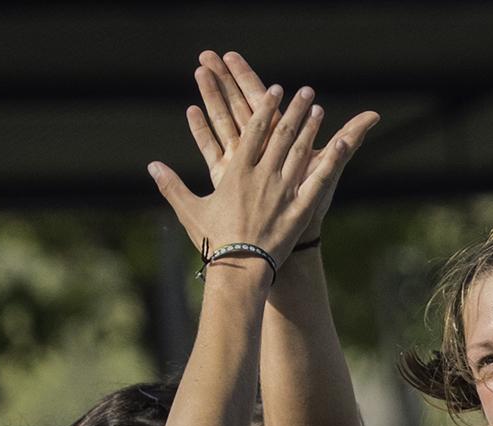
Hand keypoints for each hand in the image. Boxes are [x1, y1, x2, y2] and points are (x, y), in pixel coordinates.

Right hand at [151, 69, 374, 272]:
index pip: (254, 130)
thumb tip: (152, 166)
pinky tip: (340, 143)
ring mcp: (283, 191)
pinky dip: (330, 160)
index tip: (274, 89)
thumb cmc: (213, 241)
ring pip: (300, 151)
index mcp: (237, 172)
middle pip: (281, 134)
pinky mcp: (300, 209)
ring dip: (311, 128)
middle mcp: (262, 175)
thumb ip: (172, 185)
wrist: (239, 270)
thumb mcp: (189, 210)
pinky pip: (318, 179)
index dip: (265, 107)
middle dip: (294, 109)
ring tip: (318, 109)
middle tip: (305, 90)